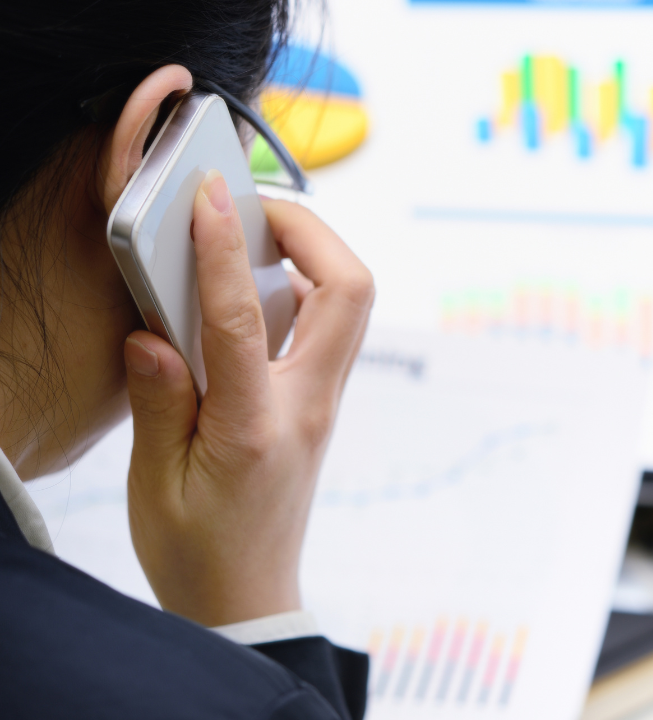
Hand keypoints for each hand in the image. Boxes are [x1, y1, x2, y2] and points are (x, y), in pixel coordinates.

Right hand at [123, 170, 373, 626]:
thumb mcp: (156, 483)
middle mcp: (307, 405)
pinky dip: (301, 289)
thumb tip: (152, 331)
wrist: (247, 598)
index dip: (224, 247)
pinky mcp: (317, 404)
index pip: (243, 316)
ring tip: (250, 234)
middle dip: (312, 230)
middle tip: (250, 206)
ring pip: (348, 305)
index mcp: (256, 425)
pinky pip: (327, 327)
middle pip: (351, 290)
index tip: (207, 196)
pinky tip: (251, 290)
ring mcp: (321, 403)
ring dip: (313, 255)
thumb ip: (158, 401)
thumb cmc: (199, 550)